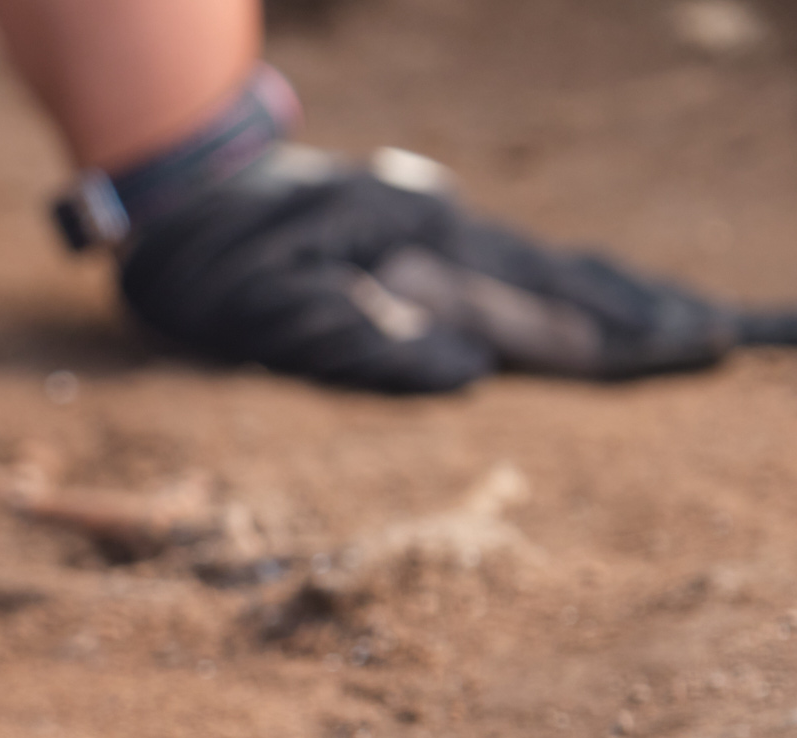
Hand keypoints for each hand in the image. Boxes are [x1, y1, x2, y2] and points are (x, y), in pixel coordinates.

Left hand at [118, 151, 770, 392]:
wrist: (178, 198)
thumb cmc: (210, 269)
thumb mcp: (269, 315)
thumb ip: (367, 348)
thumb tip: (475, 374)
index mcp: (421, 252)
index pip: (542, 309)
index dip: (618, 338)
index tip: (695, 350)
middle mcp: (441, 235)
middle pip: (563, 285)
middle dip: (644, 317)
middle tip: (725, 343)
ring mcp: (431, 234)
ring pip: (543, 272)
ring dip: (616, 303)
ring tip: (688, 326)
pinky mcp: (414, 238)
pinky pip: (507, 270)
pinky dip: (562, 292)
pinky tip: (593, 309)